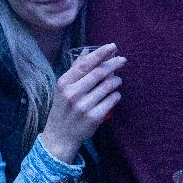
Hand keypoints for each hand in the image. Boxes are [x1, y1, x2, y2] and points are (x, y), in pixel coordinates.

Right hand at [40, 43, 124, 163]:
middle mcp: (73, 93)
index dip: (100, 53)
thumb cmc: (63, 107)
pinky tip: (114, 94)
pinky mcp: (94, 118)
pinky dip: (116, 94)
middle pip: (99, 73)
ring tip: (117, 79)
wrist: (60, 136)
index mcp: (64, 83)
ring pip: (108, 86)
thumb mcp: (64, 87)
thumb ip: (76, 68)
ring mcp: (84, 106)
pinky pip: (112, 100)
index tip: (112, 46)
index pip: (85, 64)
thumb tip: (87, 51)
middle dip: (114, 63)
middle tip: (123, 60)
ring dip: (116, 80)